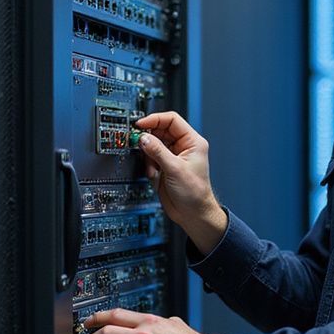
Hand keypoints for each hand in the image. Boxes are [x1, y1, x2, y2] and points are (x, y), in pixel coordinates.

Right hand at [134, 111, 227, 253]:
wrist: (193, 213)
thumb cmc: (195, 193)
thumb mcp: (175, 169)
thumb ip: (157, 151)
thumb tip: (144, 138)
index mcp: (192, 142)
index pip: (172, 120)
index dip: (155, 120)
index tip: (141, 124)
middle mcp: (183, 147)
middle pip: (160, 132)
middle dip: (149, 140)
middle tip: (139, 143)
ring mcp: (173, 157)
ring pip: (153, 146)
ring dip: (149, 157)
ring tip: (153, 169)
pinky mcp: (164, 167)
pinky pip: (150, 159)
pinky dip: (149, 166)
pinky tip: (154, 176)